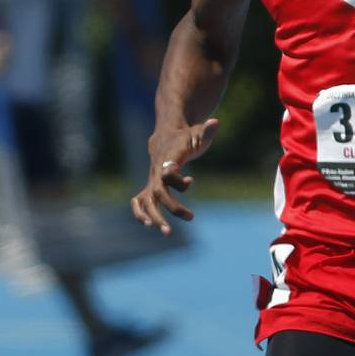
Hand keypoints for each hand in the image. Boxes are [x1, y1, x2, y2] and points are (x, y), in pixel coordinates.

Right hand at [130, 118, 220, 233]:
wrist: (165, 137)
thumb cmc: (186, 137)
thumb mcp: (198, 133)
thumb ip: (207, 131)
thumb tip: (216, 122)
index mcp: (168, 158)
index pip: (168, 172)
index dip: (176, 179)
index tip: (190, 181)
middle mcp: (156, 171)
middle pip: (159, 192)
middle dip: (172, 207)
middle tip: (191, 217)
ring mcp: (151, 180)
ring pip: (146, 201)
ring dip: (154, 217)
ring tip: (167, 232)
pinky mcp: (150, 188)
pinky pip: (139, 202)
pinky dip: (140, 213)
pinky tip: (149, 225)